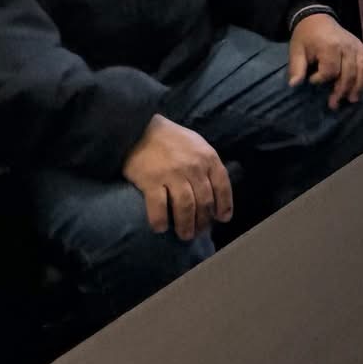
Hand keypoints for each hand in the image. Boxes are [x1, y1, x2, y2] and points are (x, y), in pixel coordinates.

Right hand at [122, 114, 231, 240]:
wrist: (138, 128)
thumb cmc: (170, 138)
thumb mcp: (197, 144)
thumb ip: (207, 164)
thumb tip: (215, 190)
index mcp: (208, 157)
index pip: (222, 186)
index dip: (224, 205)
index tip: (222, 219)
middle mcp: (193, 167)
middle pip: (204, 201)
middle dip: (204, 221)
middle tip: (199, 232)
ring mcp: (172, 174)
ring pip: (186, 208)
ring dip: (186, 226)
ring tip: (184, 235)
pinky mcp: (151, 181)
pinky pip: (158, 208)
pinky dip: (161, 221)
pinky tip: (160, 228)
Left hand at [289, 12, 362, 109]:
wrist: (317, 18)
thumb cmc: (305, 37)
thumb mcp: (296, 50)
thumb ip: (296, 68)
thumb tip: (294, 85)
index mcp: (329, 46)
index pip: (330, 70)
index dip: (320, 80)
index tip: (311, 81)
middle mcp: (346, 46)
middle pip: (349, 73)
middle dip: (341, 90)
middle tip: (334, 104)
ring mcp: (356, 46)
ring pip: (362, 69)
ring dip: (358, 86)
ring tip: (352, 100)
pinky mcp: (361, 46)